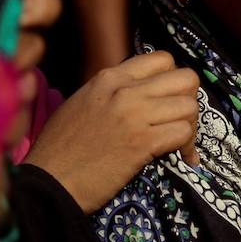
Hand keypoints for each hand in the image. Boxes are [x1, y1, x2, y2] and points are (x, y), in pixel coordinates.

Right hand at [24, 51, 199, 213]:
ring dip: (190, 126)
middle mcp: (125, 90)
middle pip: (186, 79)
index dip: (173, 80)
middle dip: (190, 100)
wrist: (49, 182)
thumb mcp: (83, 102)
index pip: (163, 59)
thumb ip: (113, 91)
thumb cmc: (60, 147)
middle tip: (180, 121)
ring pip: (190, 106)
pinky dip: (187, 147)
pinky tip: (180, 157)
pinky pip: (184, 133)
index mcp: (110, 77)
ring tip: (181, 142)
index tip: (168, 99)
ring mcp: (135, 115)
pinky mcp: (142, 143)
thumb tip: (143, 91)